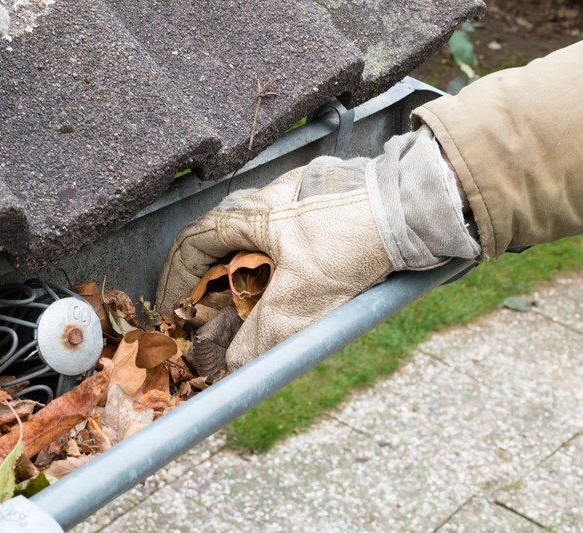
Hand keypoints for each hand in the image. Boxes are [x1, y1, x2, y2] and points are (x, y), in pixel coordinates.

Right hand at [156, 126, 478, 368]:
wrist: (412, 206)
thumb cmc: (351, 242)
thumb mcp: (300, 302)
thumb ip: (261, 337)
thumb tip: (232, 366)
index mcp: (247, 214)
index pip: (190, 245)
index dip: (174, 280)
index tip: (171, 309)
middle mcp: (263, 198)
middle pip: (218, 241)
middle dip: (206, 280)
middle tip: (207, 313)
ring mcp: (292, 196)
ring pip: (250, 238)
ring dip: (241, 272)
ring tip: (247, 306)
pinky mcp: (319, 202)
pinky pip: (279, 236)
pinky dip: (271, 263)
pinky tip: (288, 284)